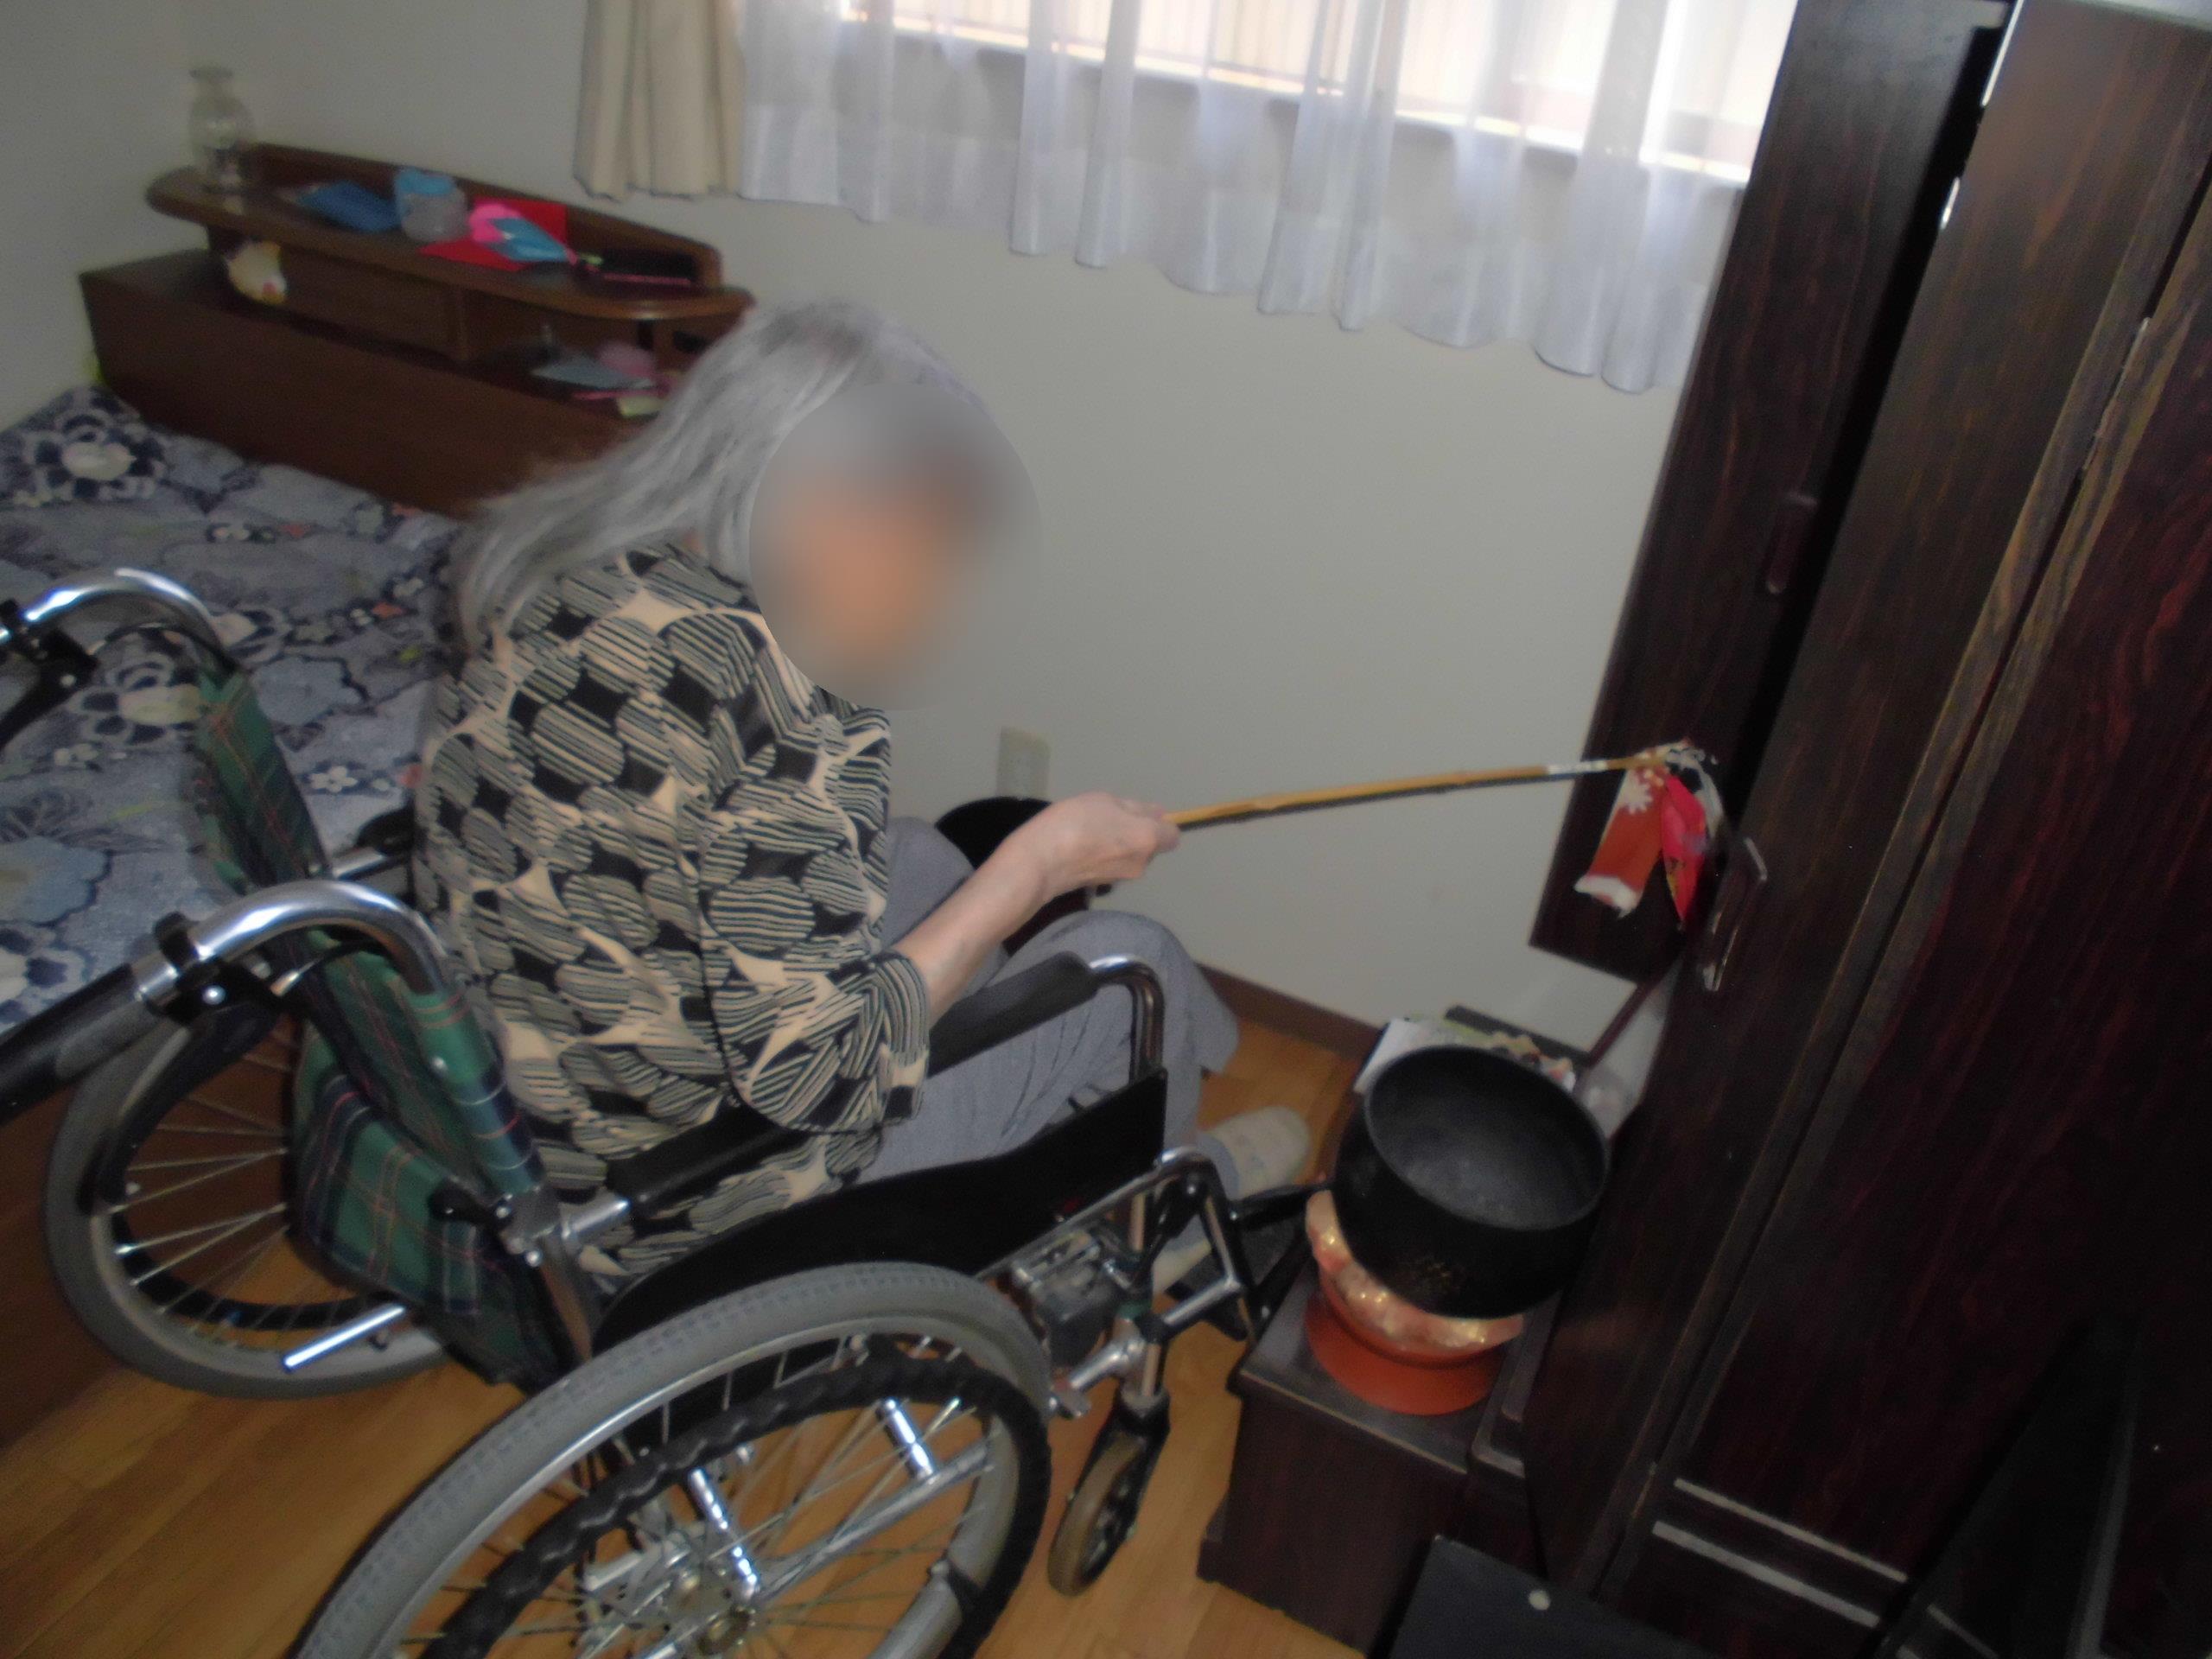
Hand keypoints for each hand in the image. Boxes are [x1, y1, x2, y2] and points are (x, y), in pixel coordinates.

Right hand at [993, 791, 1180, 906]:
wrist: (1040, 863)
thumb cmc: (1074, 823)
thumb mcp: (1105, 801)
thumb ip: (1135, 808)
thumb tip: (1157, 814)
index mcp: (1147, 839)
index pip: (1172, 835)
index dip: (1161, 824)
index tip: (1139, 815)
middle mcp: (1141, 863)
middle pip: (1150, 846)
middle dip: (1135, 833)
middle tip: (1106, 818)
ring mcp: (1122, 877)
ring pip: (1130, 856)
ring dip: (1118, 845)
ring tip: (1088, 831)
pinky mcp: (1103, 885)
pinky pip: (1112, 865)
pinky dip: (1103, 856)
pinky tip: (1079, 847)